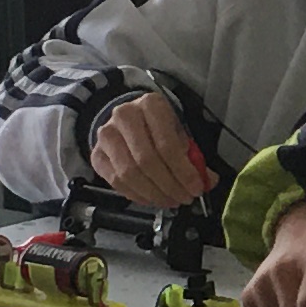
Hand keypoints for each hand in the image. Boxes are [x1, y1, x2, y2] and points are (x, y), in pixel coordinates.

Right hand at [88, 91, 211, 211]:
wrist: (127, 118)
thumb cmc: (158, 126)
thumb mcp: (179, 132)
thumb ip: (194, 155)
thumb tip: (209, 181)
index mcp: (150, 105)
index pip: (167, 144)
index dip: (183, 171)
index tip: (196, 188)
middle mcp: (124, 116)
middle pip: (147, 160)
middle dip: (169, 186)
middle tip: (184, 198)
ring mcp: (106, 135)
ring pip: (129, 173)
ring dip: (154, 194)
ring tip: (171, 201)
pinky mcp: (97, 154)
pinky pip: (116, 182)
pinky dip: (137, 196)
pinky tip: (153, 199)